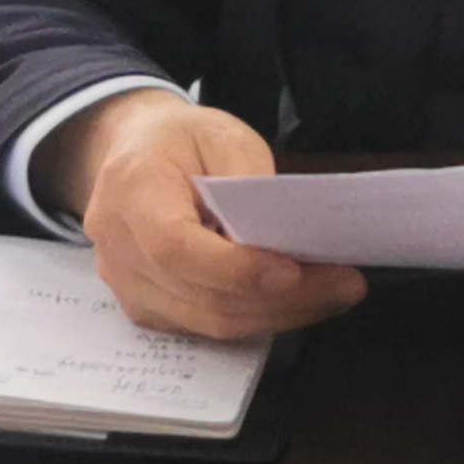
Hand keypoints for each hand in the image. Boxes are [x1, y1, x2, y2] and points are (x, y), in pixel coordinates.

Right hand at [40, 87, 365, 341]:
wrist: (131, 153)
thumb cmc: (179, 140)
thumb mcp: (221, 136)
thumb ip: (248, 184)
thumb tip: (283, 238)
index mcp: (132, 194)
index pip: (177, 249)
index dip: (235, 270)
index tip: (293, 272)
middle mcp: (119, 253)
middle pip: (201, 298)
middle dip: (280, 299)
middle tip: (344, 284)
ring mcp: (128, 289)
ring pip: (209, 323)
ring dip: (278, 315)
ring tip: (334, 293)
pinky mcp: (148, 309)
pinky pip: (205, 327)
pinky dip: (257, 318)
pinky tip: (298, 300)